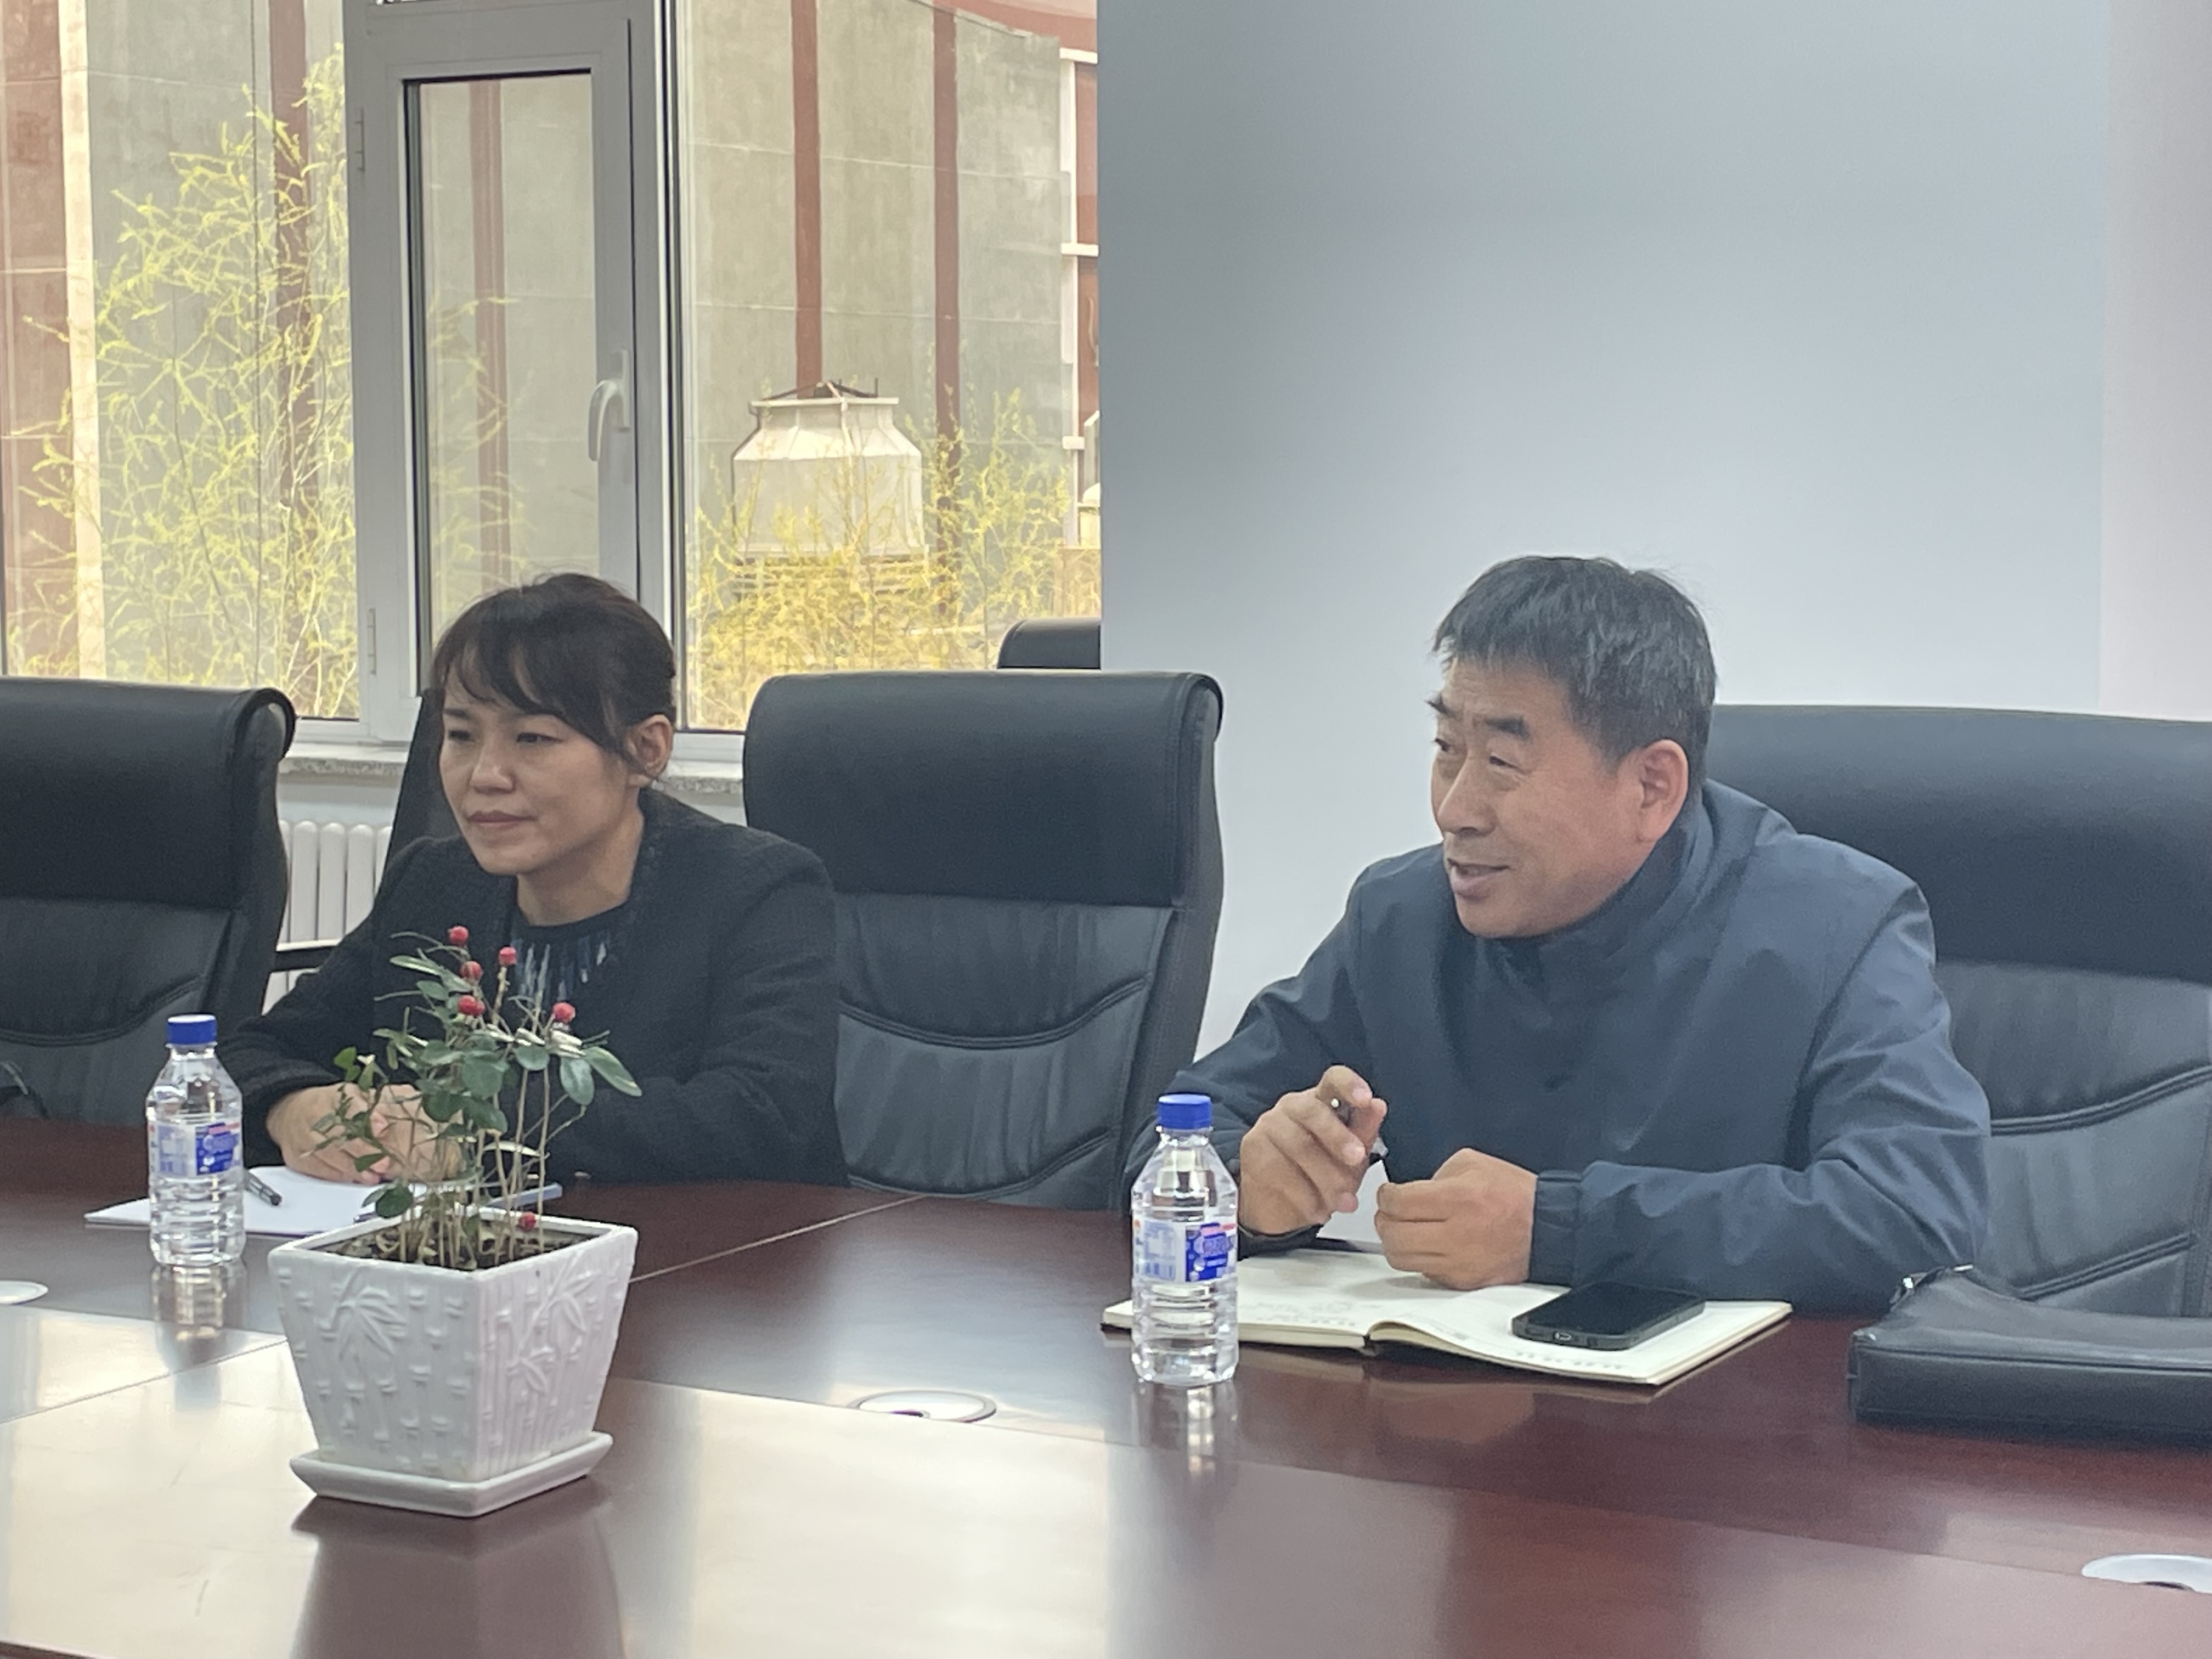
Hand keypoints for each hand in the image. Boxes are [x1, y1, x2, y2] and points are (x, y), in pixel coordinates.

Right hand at [267, 1084, 454, 1184]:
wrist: (291, 1114)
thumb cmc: (331, 1107)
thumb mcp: (353, 1096)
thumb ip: (375, 1104)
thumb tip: (408, 1106)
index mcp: (330, 1096)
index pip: (349, 1105)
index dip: (366, 1117)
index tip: (383, 1127)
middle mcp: (313, 1116)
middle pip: (338, 1135)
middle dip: (362, 1152)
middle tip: (383, 1163)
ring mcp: (302, 1137)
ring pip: (328, 1155)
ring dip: (352, 1168)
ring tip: (372, 1176)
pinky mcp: (297, 1157)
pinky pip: (318, 1169)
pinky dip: (338, 1175)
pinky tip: (354, 1178)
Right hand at [1238, 1065, 1387, 1234]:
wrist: (1279, 1206)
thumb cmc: (1318, 1174)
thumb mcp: (1350, 1158)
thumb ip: (1363, 1133)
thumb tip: (1378, 1107)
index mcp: (1321, 1101)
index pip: (1334, 1080)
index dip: (1350, 1086)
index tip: (1366, 1099)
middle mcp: (1292, 1107)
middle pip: (1313, 1111)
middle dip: (1339, 1137)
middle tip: (1357, 1159)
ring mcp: (1268, 1125)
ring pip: (1299, 1145)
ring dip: (1327, 1178)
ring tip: (1344, 1202)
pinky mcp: (1252, 1149)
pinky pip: (1280, 1170)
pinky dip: (1306, 1196)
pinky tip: (1318, 1209)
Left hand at [1374, 1147, 1537, 1290]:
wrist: (1548, 1229)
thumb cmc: (1515, 1195)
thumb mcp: (1473, 1163)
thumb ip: (1436, 1174)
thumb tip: (1409, 1191)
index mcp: (1459, 1199)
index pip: (1398, 1203)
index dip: (1385, 1196)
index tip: (1388, 1194)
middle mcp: (1456, 1234)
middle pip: (1393, 1235)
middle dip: (1384, 1220)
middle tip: (1390, 1212)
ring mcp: (1459, 1263)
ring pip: (1401, 1259)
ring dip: (1395, 1242)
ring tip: (1404, 1230)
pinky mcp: (1463, 1282)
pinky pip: (1424, 1273)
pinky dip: (1418, 1259)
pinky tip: (1427, 1245)